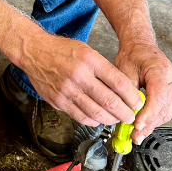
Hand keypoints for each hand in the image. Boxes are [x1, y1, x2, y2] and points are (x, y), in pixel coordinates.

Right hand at [20, 33, 143, 126]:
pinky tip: (98, 118)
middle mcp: (78, 75)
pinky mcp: (58, 101)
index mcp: (89, 60)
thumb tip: (123, 90)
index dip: (132, 97)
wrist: (33, 51)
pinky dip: (93, 120)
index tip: (138, 103)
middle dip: (125, 113)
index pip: (119, 83)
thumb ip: (103, 69)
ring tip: (117, 119)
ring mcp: (67, 90)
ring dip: (111, 119)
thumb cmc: (60, 50)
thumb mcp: (86, 51)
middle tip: (131, 116)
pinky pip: (80, 117)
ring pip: (96, 113)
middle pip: (110, 101)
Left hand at [114, 42, 171, 143]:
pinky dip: (153, 118)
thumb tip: (126, 114)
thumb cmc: (133, 54)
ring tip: (137, 134)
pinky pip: (164, 108)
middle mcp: (171, 79)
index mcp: (161, 70)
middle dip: (148, 124)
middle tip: (135, 136)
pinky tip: (143, 125)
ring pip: (165, 111)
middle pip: (162, 107)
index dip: (148, 113)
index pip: (158, 97)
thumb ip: (126, 92)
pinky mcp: (170, 91)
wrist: (139, 46)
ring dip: (151, 124)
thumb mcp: (124, 70)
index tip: (137, 124)